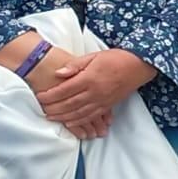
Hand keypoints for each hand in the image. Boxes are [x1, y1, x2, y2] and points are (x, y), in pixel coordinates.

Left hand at [36, 49, 157, 139]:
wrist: (138, 66)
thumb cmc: (116, 58)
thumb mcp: (94, 56)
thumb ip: (75, 65)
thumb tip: (58, 73)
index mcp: (90, 78)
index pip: (65, 89)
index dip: (50, 95)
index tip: (39, 97)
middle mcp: (95, 92)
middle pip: (69, 104)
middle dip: (53, 108)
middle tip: (41, 109)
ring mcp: (102, 101)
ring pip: (78, 113)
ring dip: (63, 117)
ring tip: (50, 117)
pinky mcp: (108, 106)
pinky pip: (91, 117)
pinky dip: (79, 121)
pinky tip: (69, 123)